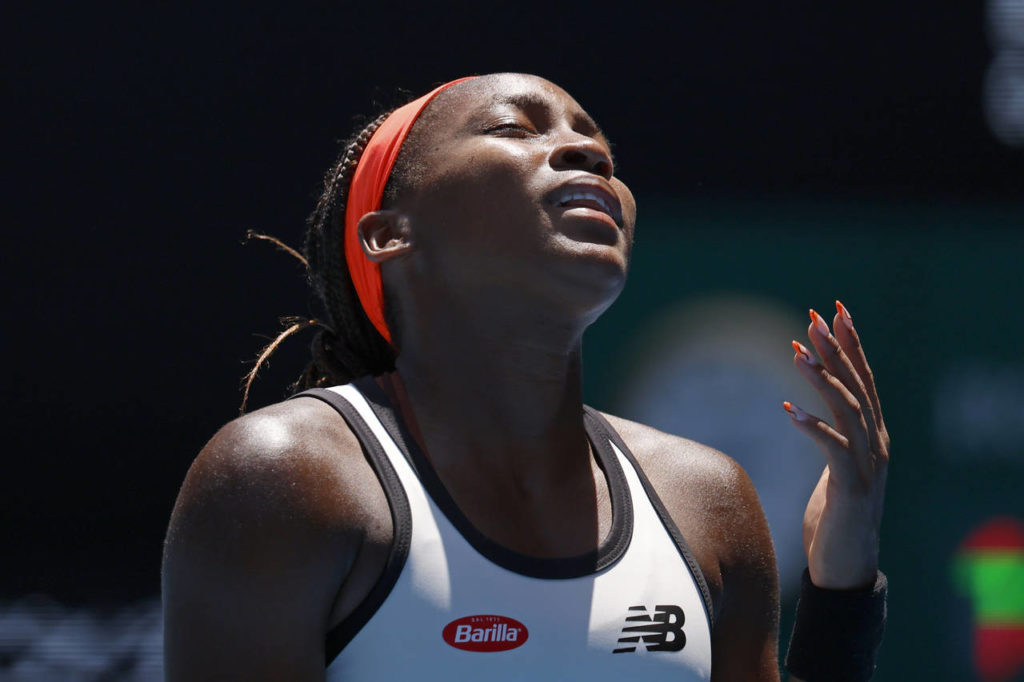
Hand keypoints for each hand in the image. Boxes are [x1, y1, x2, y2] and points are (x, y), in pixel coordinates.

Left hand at [784, 301, 889, 588]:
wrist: (846, 568)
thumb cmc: (834, 518)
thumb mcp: (835, 468)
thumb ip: (832, 439)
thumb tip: (809, 412)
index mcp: (872, 435)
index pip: (863, 379)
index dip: (851, 344)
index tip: (835, 311)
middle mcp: (876, 444)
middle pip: (858, 386)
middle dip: (837, 349)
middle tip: (816, 317)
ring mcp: (868, 465)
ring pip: (848, 411)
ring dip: (822, 379)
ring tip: (798, 353)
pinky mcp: (851, 488)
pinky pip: (833, 450)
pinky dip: (812, 427)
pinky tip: (789, 409)